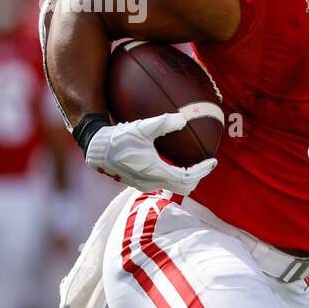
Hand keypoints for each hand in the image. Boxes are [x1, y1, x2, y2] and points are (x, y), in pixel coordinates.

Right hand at [84, 112, 216, 194]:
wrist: (96, 149)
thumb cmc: (118, 138)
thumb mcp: (141, 127)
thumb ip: (163, 123)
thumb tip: (183, 119)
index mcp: (154, 172)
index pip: (187, 178)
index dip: (202, 171)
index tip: (212, 161)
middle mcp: (151, 182)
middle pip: (184, 187)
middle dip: (197, 177)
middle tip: (205, 164)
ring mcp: (144, 184)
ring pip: (173, 186)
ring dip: (186, 177)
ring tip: (194, 163)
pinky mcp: (139, 182)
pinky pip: (164, 183)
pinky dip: (174, 176)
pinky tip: (175, 162)